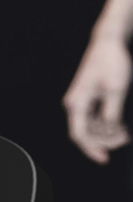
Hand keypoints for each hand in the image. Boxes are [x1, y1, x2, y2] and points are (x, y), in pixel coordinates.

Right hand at [64, 33, 131, 163]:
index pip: (79, 134)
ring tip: (125, 133)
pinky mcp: (88, 97)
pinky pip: (94, 117)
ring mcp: (81, 101)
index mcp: (77, 103)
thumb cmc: (111, 63)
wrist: (108, 42)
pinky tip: (119, 126)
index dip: (91, 149)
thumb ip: (112, 114)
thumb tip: (110, 132)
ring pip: (90, 126)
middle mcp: (75, 104)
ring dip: (106, 133)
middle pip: (85, 132)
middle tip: (125, 140)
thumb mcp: (117, 90)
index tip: (105, 159)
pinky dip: (106, 124)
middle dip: (104, 140)